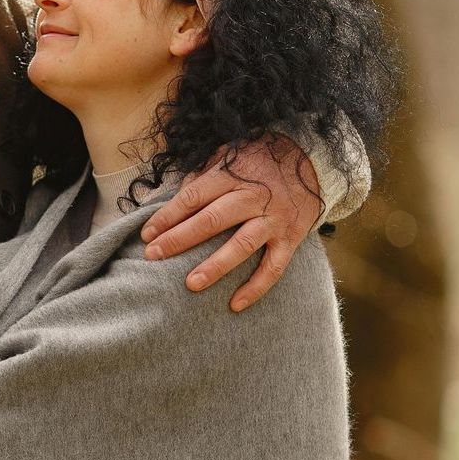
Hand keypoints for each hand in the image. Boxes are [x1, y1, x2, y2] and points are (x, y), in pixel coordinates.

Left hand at [138, 135, 321, 311]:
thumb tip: (172, 195)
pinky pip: (274, 267)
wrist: (312, 160)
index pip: (193, 197)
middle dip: (179, 239)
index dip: (167, 216)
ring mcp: (273, 219)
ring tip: (191, 284)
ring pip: (242, 245)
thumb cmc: (259, 160)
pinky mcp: (291, 237)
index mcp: (232, 175)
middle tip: (153, 256)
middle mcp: (253, 197)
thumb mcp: (228, 155)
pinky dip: (256, 287)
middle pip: (211, 220)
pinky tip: (235, 304)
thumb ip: (201, 175)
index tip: (146, 234)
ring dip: (215, 266)